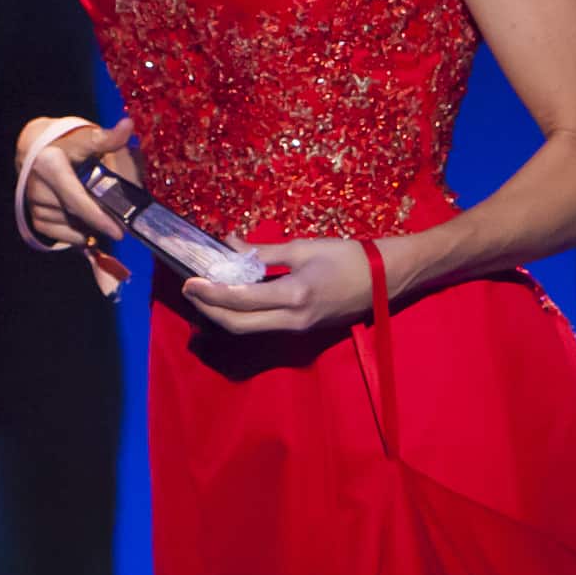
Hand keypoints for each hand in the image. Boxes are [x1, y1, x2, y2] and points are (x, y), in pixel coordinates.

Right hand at [16, 115, 135, 294]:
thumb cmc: (66, 142)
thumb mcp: (86, 137)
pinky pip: (58, 235)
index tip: (119, 232)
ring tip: (103, 218)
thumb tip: (128, 124)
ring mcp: (32, 204)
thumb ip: (108, 137)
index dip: (98, 217)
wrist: (35, 148)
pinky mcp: (33, 216)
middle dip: (99, 224)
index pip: (75, 199)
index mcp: (49, 165)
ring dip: (88, 228)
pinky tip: (87, 228)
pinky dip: (75, 235)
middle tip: (122, 227)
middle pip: (74, 215)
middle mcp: (36, 187)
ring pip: (68, 227)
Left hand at [177, 237, 378, 336]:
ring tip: (206, 294)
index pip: (240, 300)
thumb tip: (230, 244)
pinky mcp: (303, 330)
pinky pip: (265, 326)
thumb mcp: (303, 248)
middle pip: (238, 325)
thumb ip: (263, 251)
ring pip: (250, 329)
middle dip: (209, 310)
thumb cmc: (347, 256)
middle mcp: (293, 320)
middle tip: (191, 291)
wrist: (386, 279)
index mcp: (294, 296)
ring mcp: (298, 329)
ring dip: (224, 315)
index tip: (189, 282)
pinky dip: (244, 314)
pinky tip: (235, 298)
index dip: (210, 293)